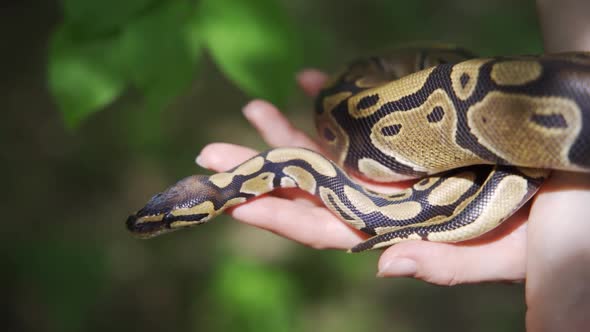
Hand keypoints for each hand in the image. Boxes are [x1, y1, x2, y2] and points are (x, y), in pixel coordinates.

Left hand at [196, 69, 570, 284]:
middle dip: (264, 172)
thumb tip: (382, 268)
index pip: (331, 228)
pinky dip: (335, 97)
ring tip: (249, 109)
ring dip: (289, 131)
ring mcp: (400, 161)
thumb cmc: (564, 216)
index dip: (281, 216)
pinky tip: (305, 80)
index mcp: (409, 227)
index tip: (233, 202)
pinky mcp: (413, 130)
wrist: (588, 159)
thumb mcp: (511, 251)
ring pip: (332, 148)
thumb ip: (449, 264)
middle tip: (212, 154)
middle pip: (317, 187)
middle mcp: (395, 195)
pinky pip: (364, 113)